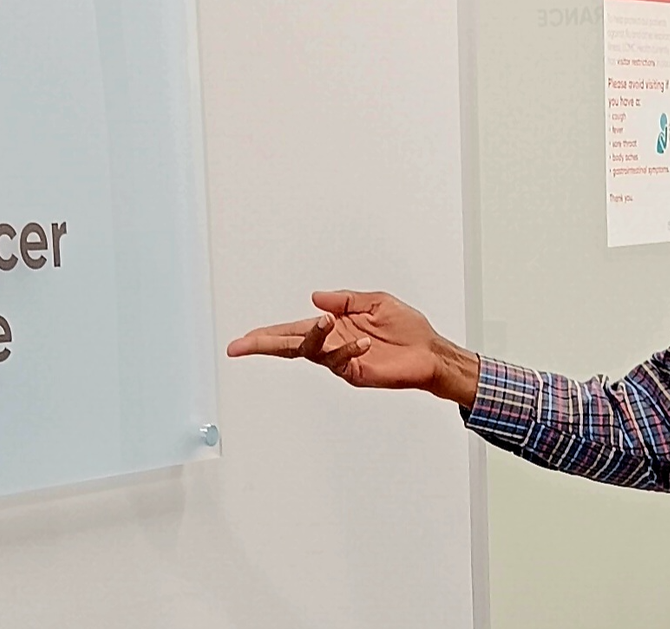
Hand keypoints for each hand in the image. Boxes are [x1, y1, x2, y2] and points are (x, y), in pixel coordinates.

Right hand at [227, 290, 479, 406]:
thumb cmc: (406, 328)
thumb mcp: (376, 302)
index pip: (292, 330)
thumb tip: (315, 297)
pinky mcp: (357, 372)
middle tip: (240, 346)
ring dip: (315, 335)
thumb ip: (345, 299)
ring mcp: (342, 360)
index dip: (265, 334)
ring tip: (326, 321)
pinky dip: (349, 348)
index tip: (241, 340)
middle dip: (263, 344)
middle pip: (289, 345)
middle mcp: (331, 344)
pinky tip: (363, 340)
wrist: (429, 352)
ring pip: (314, 350)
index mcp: (332, 326)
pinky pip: (343, 360)